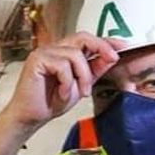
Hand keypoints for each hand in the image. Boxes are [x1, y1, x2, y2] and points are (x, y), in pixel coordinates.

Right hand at [2, 33, 119, 127]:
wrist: (31, 116)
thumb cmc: (51, 101)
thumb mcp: (81, 85)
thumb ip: (94, 70)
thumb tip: (111, 57)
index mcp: (65, 52)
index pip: (88, 40)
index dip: (106, 41)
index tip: (123, 46)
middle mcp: (55, 48)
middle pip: (83, 37)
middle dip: (101, 47)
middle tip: (113, 59)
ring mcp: (45, 52)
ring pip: (75, 54)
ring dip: (83, 76)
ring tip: (78, 92)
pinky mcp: (37, 59)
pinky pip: (62, 65)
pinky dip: (67, 81)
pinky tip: (62, 92)